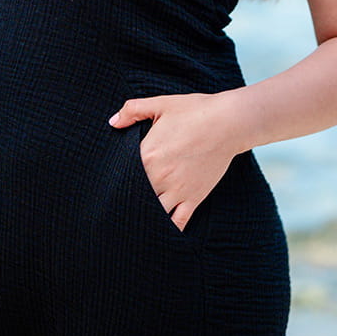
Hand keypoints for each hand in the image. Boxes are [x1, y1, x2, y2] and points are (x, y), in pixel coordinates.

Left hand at [108, 91, 238, 229]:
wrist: (228, 122)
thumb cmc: (194, 111)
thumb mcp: (161, 104)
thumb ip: (133, 110)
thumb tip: (113, 122)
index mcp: (147, 154)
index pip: (122, 175)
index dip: (115, 179)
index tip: (108, 183)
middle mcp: (159, 176)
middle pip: (133, 197)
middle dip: (125, 200)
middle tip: (115, 206)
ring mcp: (177, 190)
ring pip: (153, 213)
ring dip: (143, 216)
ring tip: (134, 220)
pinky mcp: (194, 198)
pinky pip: (178, 222)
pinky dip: (167, 229)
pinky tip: (159, 231)